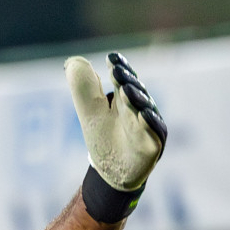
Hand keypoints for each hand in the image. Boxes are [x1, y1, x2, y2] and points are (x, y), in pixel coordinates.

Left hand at [66, 52, 167, 191]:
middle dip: (126, 80)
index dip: (118, 68)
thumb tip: (74, 61)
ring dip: (136, 98)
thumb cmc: (104, 138)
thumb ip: (83, 88)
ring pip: (144, 108)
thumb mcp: (88, 111)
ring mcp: (148, 125)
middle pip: (134, 91)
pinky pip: (154, 132)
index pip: (122, 79)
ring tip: (126, 89)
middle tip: (116, 70)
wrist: (112, 171)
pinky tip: (144, 114)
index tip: (111, 58)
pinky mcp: (153, 144)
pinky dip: (150, 123)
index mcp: (123, 97)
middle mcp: (139, 108)